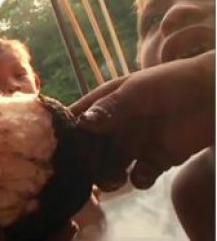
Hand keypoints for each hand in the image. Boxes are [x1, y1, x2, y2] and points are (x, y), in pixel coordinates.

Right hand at [69, 50, 213, 190]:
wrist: (213, 93)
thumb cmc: (172, 82)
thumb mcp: (138, 91)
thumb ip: (111, 107)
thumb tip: (82, 123)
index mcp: (105, 105)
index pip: (77, 121)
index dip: (67, 135)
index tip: (60, 149)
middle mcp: (115, 126)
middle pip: (90, 150)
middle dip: (86, 163)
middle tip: (87, 172)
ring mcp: (135, 144)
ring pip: (110, 167)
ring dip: (107, 176)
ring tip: (113, 178)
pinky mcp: (157, 160)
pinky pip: (140, 176)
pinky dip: (138, 179)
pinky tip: (143, 174)